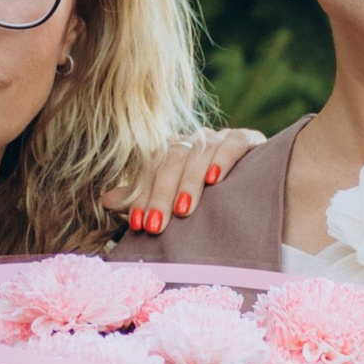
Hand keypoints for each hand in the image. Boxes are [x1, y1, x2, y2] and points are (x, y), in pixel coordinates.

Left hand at [113, 126, 266, 236]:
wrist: (258, 186)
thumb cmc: (209, 200)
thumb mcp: (173, 201)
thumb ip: (142, 198)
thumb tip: (106, 201)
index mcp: (172, 151)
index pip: (151, 169)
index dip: (143, 196)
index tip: (139, 225)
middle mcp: (193, 140)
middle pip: (172, 160)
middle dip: (162, 194)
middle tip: (157, 226)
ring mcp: (219, 137)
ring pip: (199, 153)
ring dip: (189, 183)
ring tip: (183, 210)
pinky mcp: (247, 138)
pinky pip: (232, 143)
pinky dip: (222, 160)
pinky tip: (215, 180)